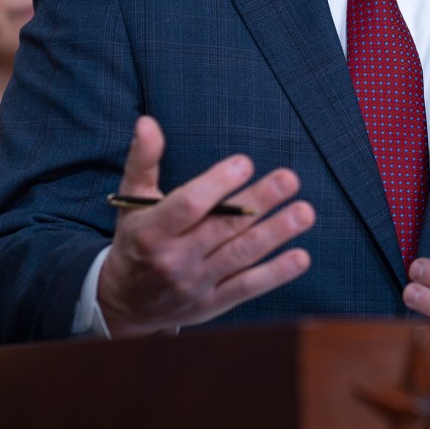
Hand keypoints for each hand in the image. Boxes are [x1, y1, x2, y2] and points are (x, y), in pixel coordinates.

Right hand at [96, 117, 312, 336]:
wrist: (125, 305)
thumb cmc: (134, 242)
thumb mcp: (131, 202)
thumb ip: (142, 161)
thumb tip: (147, 123)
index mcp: (152, 230)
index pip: (188, 205)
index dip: (218, 184)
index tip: (245, 164)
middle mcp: (174, 259)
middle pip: (222, 227)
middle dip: (258, 202)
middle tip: (289, 179)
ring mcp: (195, 284)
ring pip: (240, 255)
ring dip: (276, 233)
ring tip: (304, 212)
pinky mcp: (212, 304)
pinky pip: (247, 287)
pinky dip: (275, 274)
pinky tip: (301, 257)